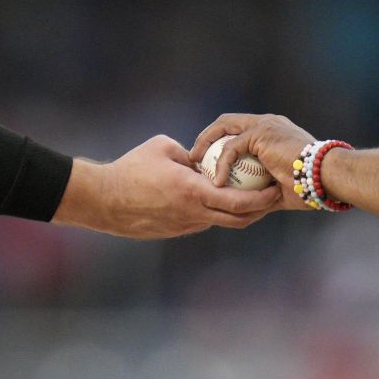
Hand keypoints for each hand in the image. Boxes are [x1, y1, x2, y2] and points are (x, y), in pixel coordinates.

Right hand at [54, 135, 277, 237]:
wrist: (104, 200)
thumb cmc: (132, 168)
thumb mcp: (164, 147)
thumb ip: (190, 152)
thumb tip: (204, 156)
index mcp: (195, 192)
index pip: (240, 201)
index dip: (261, 198)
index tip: (273, 188)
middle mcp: (194, 214)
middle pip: (239, 219)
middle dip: (259, 209)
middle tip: (270, 195)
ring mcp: (185, 226)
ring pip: (221, 222)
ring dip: (237, 212)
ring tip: (248, 195)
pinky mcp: (175, 231)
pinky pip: (203, 222)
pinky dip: (215, 212)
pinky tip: (215, 199)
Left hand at [190, 113, 319, 209]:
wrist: (327, 177)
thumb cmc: (311, 187)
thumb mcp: (279, 190)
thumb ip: (261, 192)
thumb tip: (247, 208)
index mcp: (273, 132)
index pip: (241, 129)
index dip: (221, 141)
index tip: (208, 159)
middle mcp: (268, 122)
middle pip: (227, 121)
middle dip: (207, 136)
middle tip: (194, 157)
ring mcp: (264, 125)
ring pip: (224, 127)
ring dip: (206, 144)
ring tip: (195, 163)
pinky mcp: (260, 133)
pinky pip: (231, 149)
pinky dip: (221, 165)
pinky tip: (216, 181)